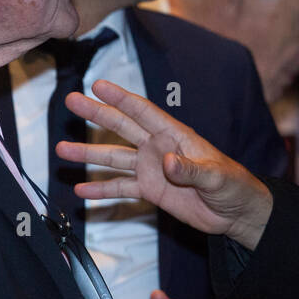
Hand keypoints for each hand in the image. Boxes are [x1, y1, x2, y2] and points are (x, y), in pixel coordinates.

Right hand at [60, 80, 272, 249]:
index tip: (98, 86)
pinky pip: (121, 188)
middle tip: (71, 102)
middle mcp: (158, 148)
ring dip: (89, 155)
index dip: (121, 98)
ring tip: (62, 150)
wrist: (236, 213)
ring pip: (114, 158)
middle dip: (96, 115)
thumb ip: (191, 170)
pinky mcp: (150, 191)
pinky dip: (101, 189)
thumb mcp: (217, 177)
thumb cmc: (234, 186)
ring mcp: (151, 169)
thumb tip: (166, 162)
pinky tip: (80, 189)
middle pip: (122, 128)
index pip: (144, 113)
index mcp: (176, 136)